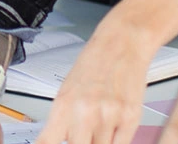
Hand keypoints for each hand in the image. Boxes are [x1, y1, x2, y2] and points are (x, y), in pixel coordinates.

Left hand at [35, 14, 155, 143]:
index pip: (47, 143)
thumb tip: (63, 141)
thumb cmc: (94, 65)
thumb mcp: (67, 92)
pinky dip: (116, 141)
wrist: (122, 44)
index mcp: (63, 106)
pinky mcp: (131, 118)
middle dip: (81, 143)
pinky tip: (114, 127)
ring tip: (101, 123)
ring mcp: (108, 117)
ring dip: (100, 141)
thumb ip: (63, 122)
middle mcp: (84, 113)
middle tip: (84, 134)